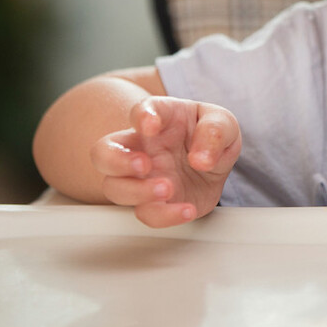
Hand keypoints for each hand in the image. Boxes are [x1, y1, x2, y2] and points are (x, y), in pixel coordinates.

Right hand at [89, 96, 240, 226]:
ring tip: (167, 189)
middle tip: (143, 165)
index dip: (141, 116)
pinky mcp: (153, 202)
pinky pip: (147, 213)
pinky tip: (187, 210)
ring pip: (115, 188)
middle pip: (103, 153)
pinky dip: (164, 215)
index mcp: (159, 118)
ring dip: (136, 192)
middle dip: (116, 161)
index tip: (151, 124)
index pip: (141, 111)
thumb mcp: (223, 123)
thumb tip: (202, 158)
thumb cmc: (209, 135)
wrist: (215, 162)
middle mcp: (142, 147)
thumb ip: (215, 132)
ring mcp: (142, 177)